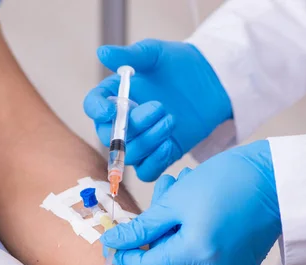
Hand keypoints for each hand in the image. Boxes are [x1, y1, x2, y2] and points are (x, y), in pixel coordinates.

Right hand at [83, 39, 231, 180]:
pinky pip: (146, 172)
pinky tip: (169, 144)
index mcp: (115, 95)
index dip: (98, 110)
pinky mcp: (158, 155)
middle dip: (132, 126)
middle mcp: (122, 121)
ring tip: (171, 118)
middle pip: (109, 137)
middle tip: (159, 107)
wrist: (212, 81)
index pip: (93, 106)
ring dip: (149, 139)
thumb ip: (129, 56)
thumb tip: (102, 52)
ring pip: (130, 155)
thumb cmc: (180, 64)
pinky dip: (155, 162)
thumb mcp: (155, 54)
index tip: (112, 109)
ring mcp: (140, 141)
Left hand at [101, 140, 280, 264]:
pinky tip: (198, 202)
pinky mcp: (241, 264)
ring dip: (175, 223)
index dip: (125, 256)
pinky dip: (195, 230)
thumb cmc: (227, 181)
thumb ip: (142, 228)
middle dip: (156, 226)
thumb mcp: (175, 201)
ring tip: (182, 187)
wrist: (277, 176)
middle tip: (164, 190)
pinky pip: (205, 252)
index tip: (113, 241)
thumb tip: (113, 244)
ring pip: (185, 252)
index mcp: (196, 254)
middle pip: (167, 257)